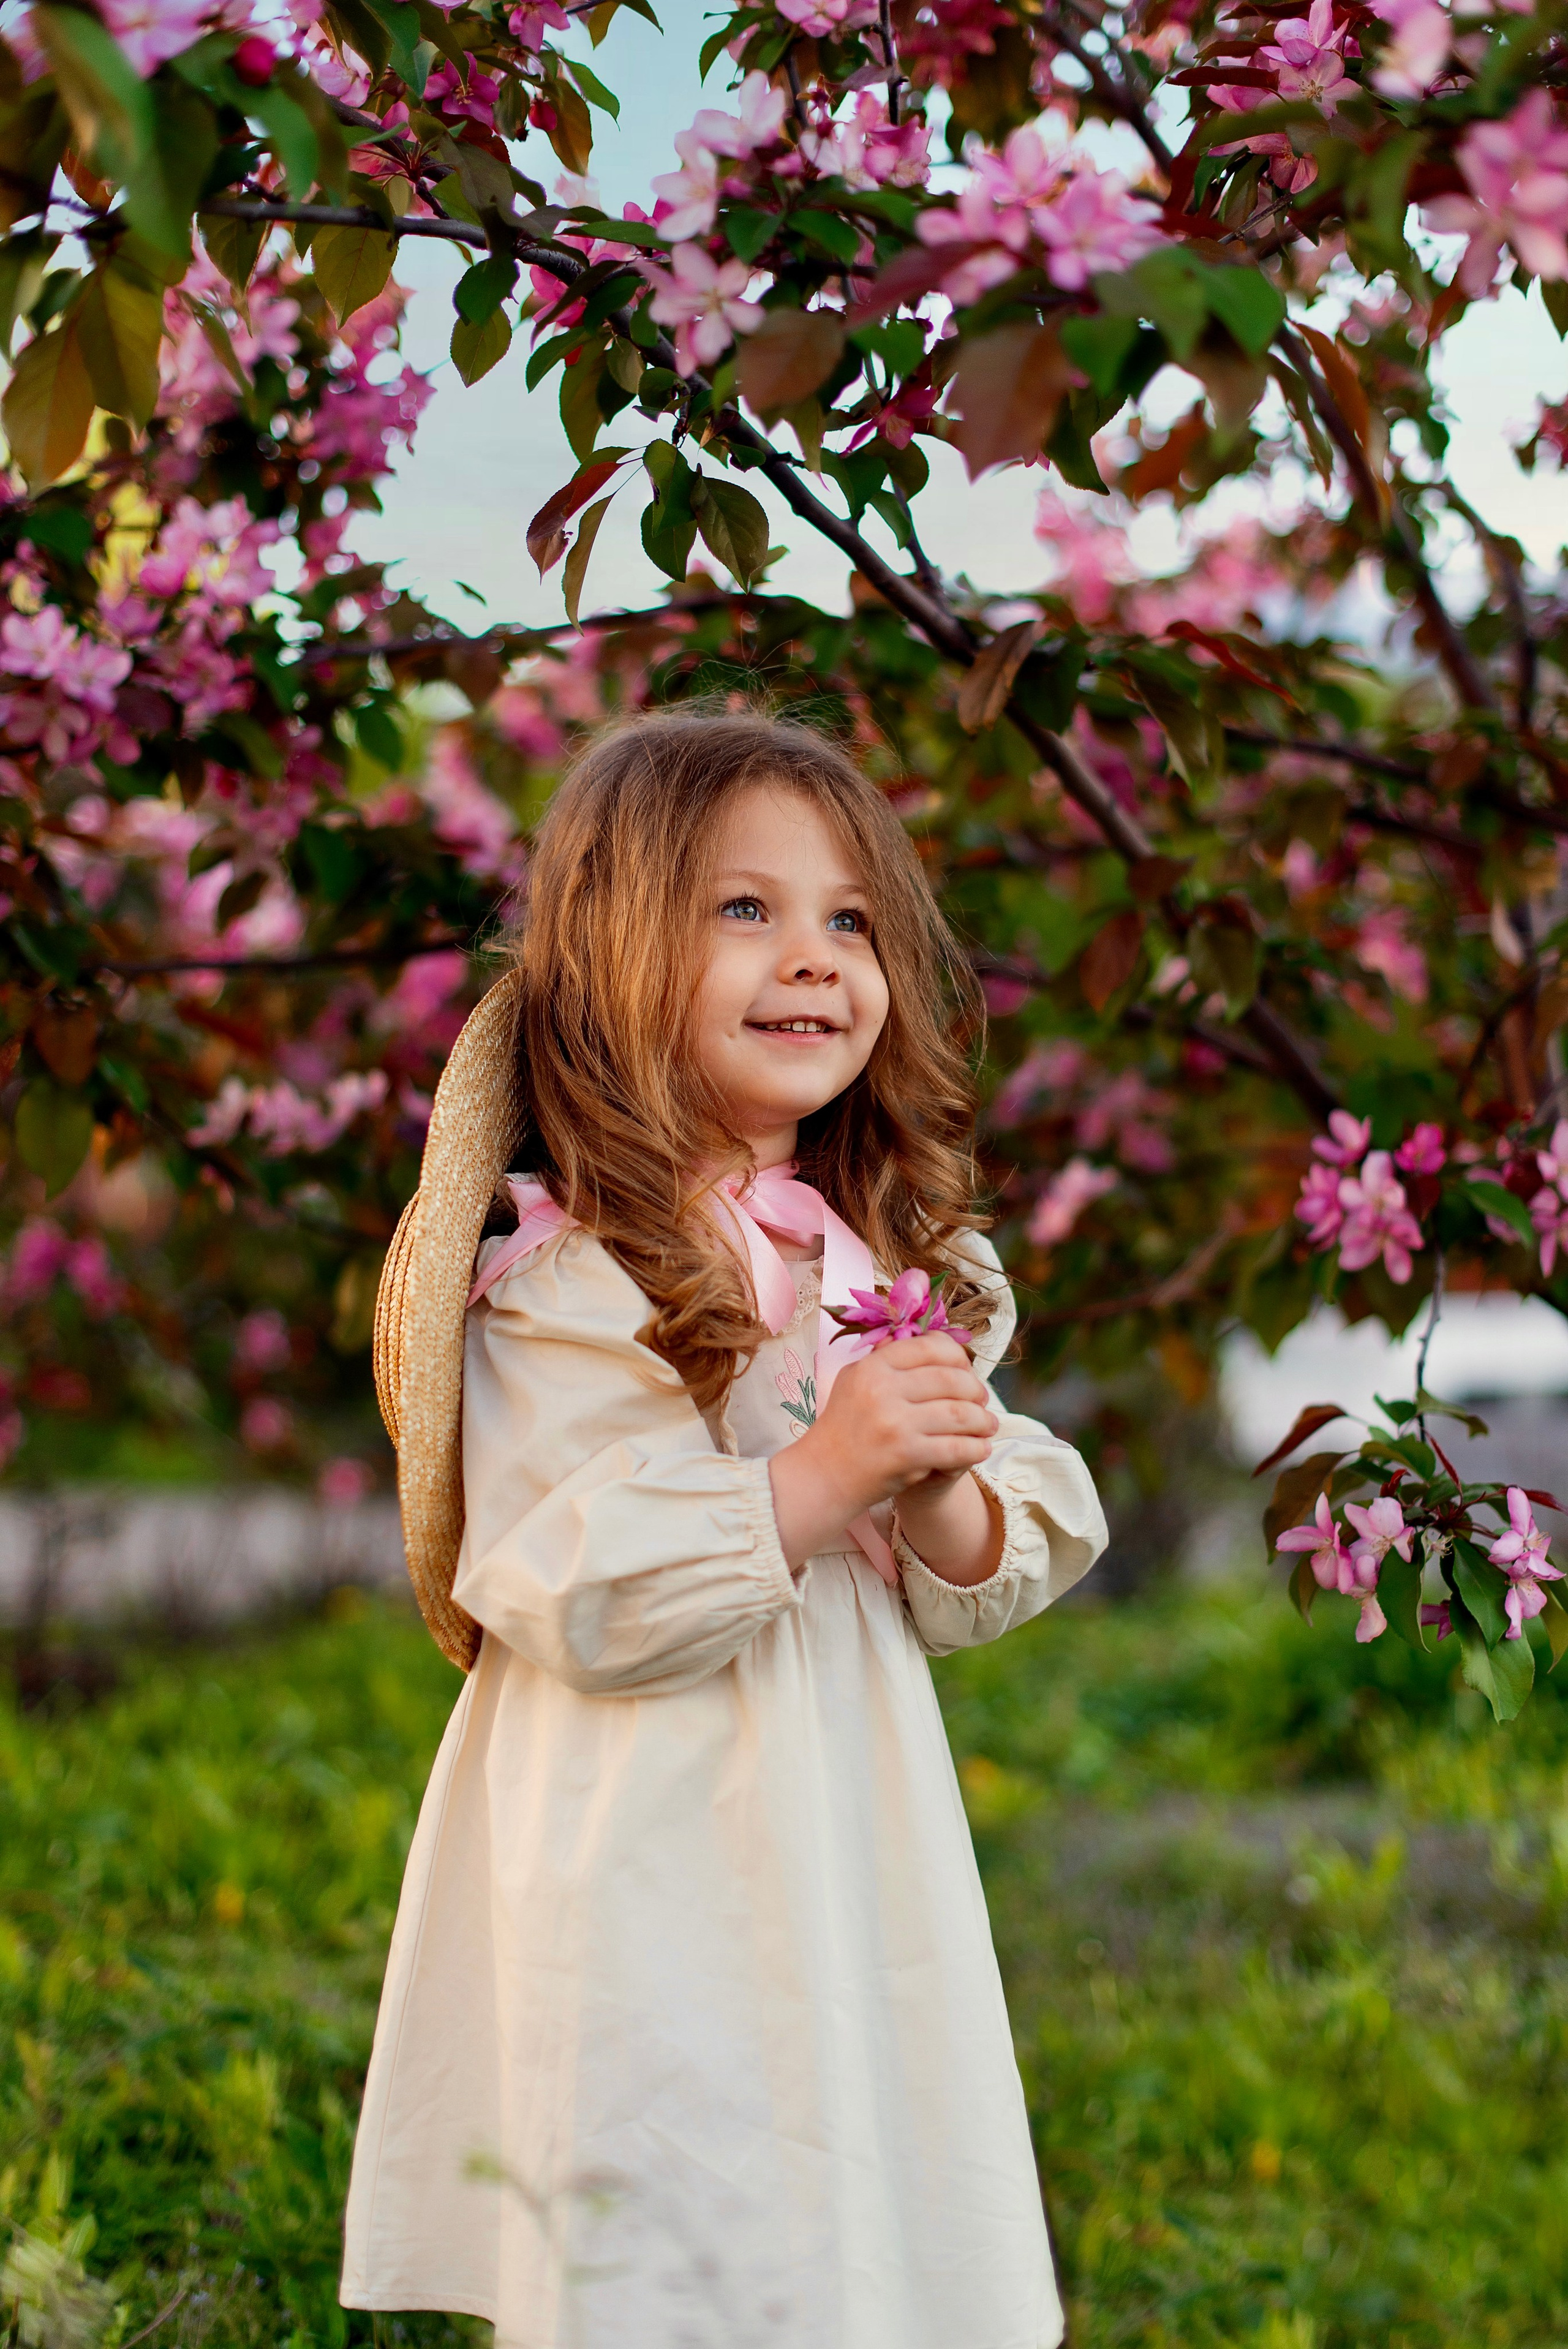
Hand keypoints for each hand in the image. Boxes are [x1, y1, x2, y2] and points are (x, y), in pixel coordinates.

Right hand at [768, 1333, 996, 1569]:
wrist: (824, 1474)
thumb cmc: (845, 1426)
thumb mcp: (855, 1380)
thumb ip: (890, 1359)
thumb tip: (935, 1342)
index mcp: (873, 1366)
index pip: (931, 1347)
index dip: (959, 1358)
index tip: (968, 1373)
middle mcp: (883, 1389)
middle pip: (952, 1380)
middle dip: (977, 1391)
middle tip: (984, 1402)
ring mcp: (895, 1422)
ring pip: (960, 1413)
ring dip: (983, 1421)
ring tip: (989, 1426)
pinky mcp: (906, 1454)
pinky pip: (956, 1448)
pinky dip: (976, 1448)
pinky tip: (981, 1449)